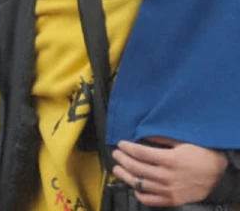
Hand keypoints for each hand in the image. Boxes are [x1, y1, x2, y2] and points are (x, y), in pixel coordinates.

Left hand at [111, 136, 227, 206]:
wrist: (219, 175)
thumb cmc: (202, 156)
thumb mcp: (183, 142)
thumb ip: (162, 139)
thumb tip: (142, 134)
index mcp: (169, 159)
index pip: (139, 153)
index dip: (126, 147)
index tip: (120, 144)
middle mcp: (166, 176)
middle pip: (135, 167)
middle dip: (121, 159)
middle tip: (116, 154)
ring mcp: (167, 190)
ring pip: (138, 183)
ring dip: (124, 175)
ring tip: (118, 168)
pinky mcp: (171, 200)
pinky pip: (148, 199)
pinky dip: (138, 193)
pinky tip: (135, 186)